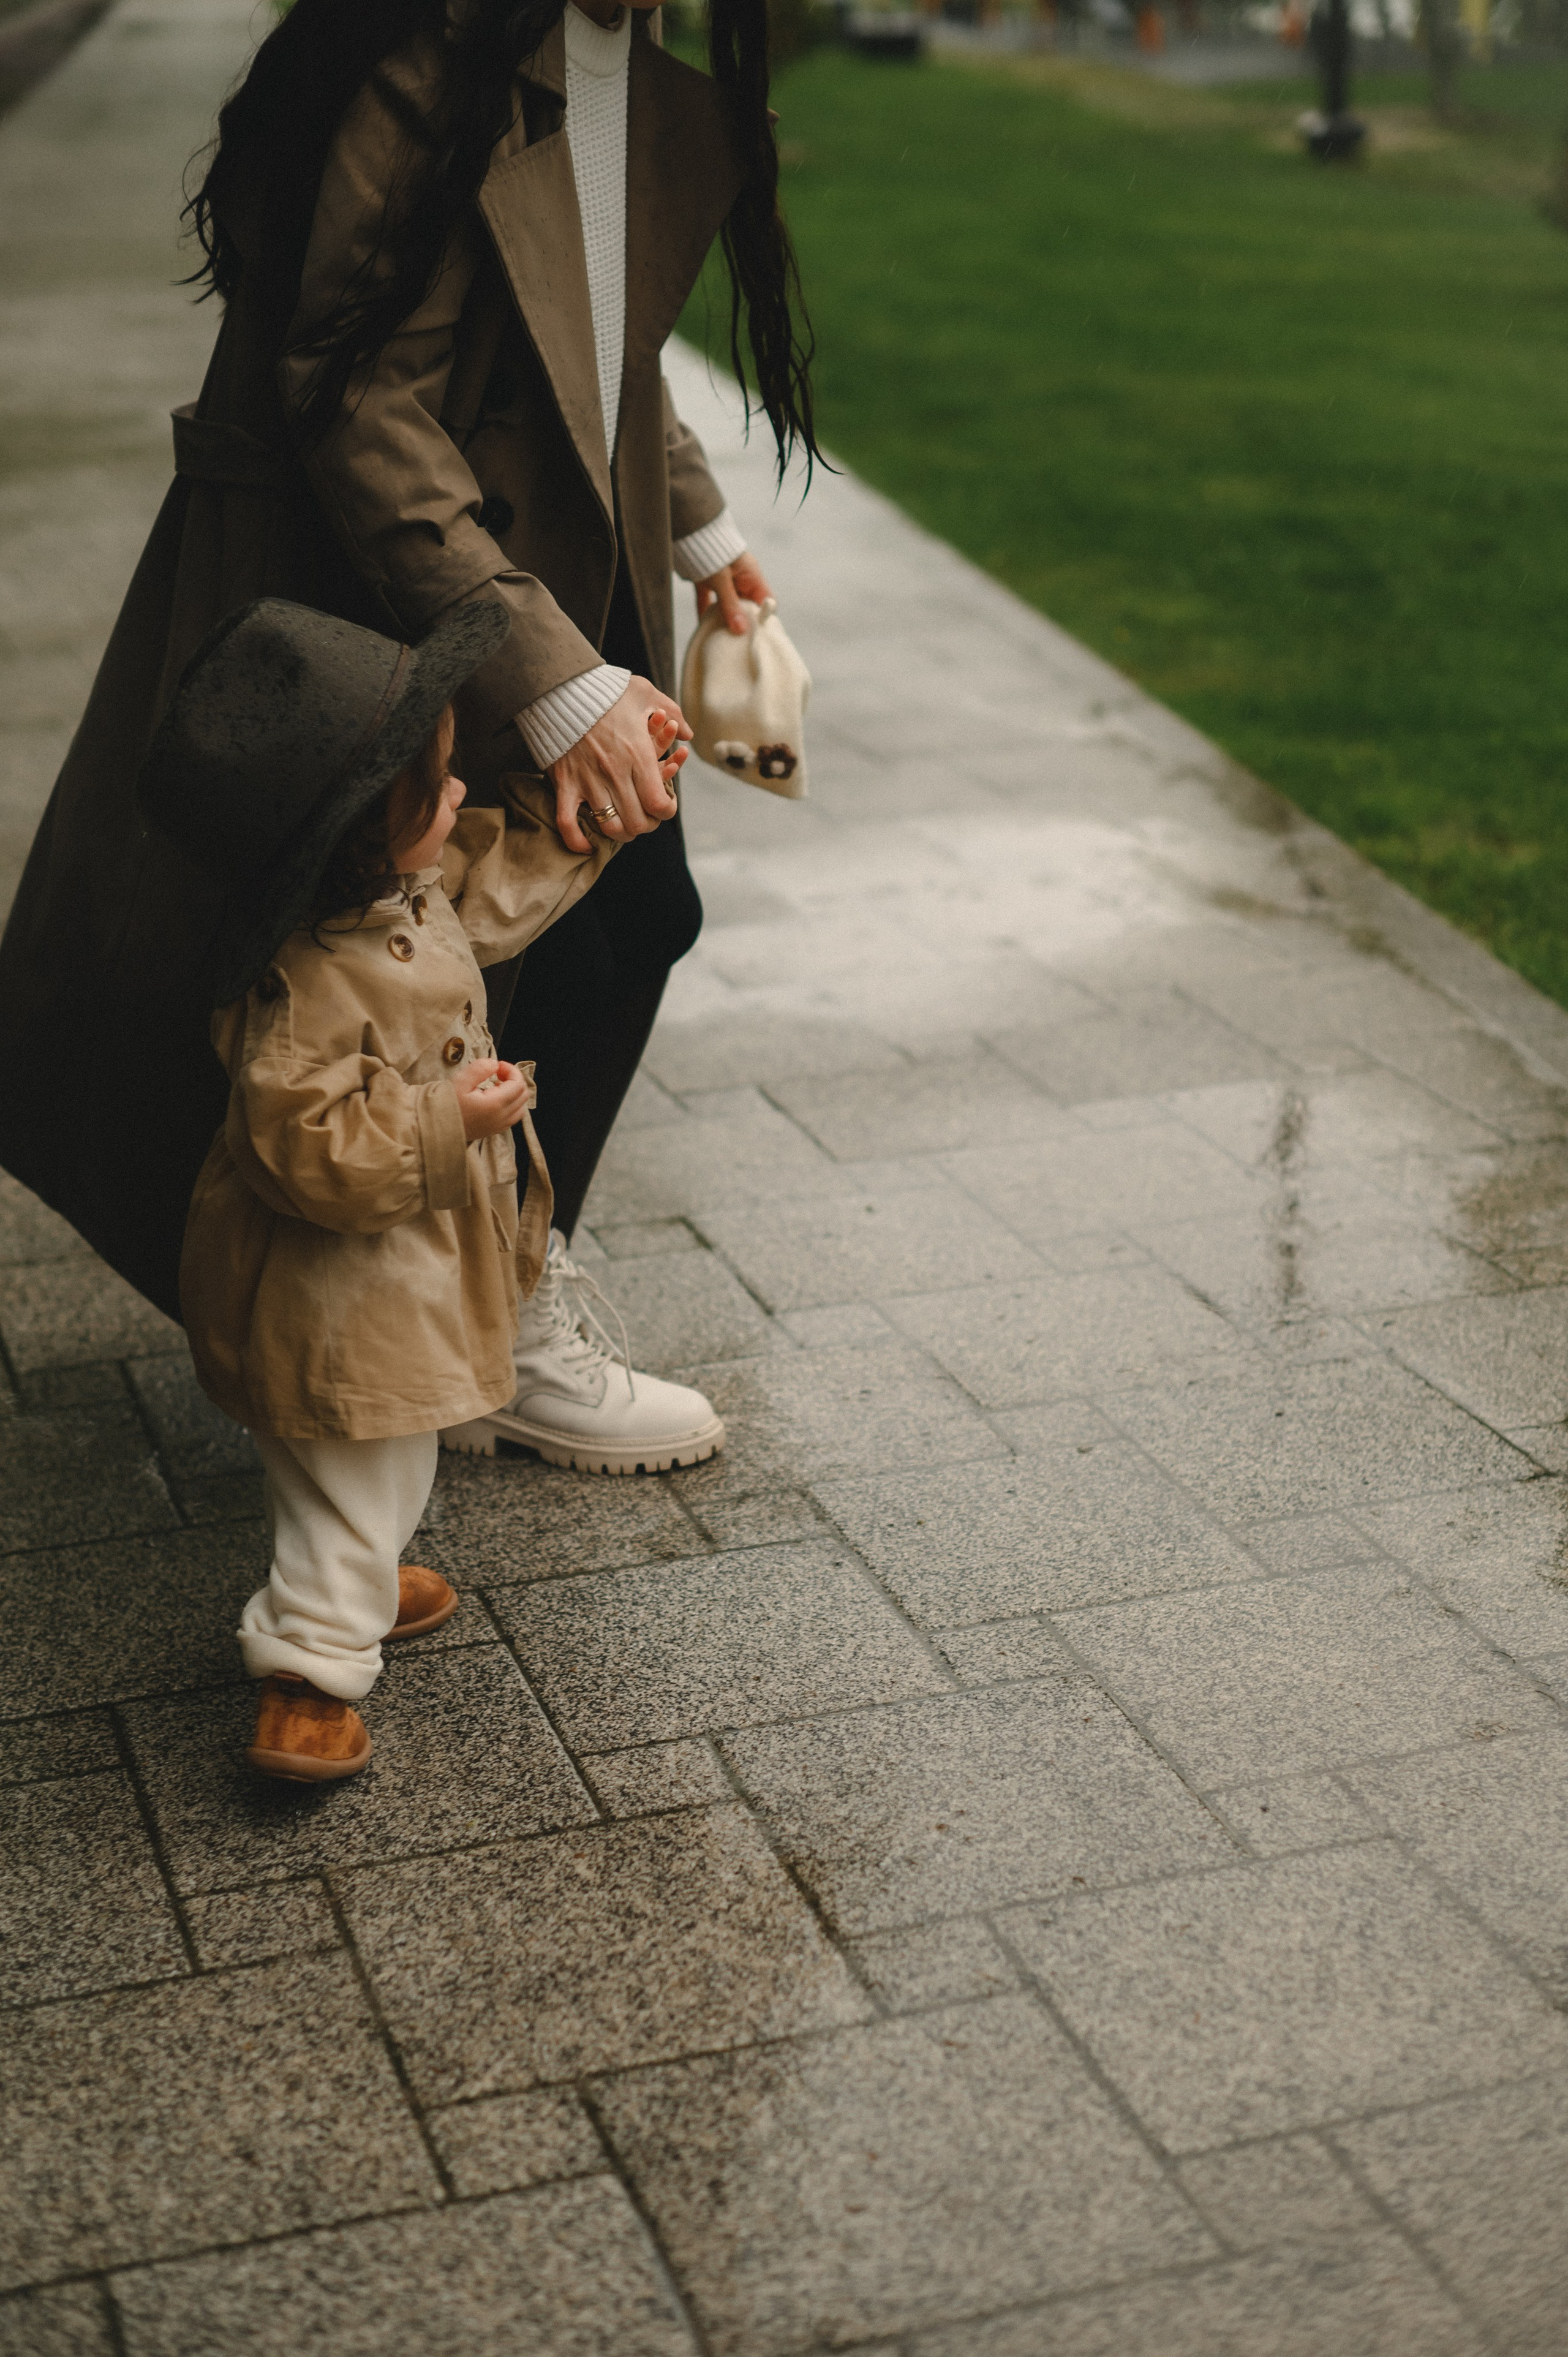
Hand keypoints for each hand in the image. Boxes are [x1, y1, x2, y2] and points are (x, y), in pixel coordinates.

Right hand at [454, 1058, 531, 1141]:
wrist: (435, 1126)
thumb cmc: (446, 1103)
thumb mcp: (460, 1080)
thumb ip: (480, 1068)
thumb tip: (494, 1064)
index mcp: (495, 1104)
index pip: (518, 1083)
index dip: (511, 1070)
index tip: (497, 1065)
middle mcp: (501, 1117)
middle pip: (523, 1095)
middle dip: (514, 1080)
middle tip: (497, 1073)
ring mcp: (499, 1126)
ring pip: (521, 1107)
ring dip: (514, 1093)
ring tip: (496, 1086)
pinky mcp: (494, 1130)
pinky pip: (513, 1117)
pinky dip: (511, 1105)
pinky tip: (495, 1099)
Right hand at [550, 676, 691, 855]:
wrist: (560, 688)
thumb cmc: (604, 690)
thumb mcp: (643, 692)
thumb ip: (671, 710)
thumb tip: (688, 733)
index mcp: (637, 754)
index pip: (659, 803)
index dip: (666, 812)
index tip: (665, 805)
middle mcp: (615, 772)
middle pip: (638, 821)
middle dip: (646, 825)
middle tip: (646, 818)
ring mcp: (588, 780)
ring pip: (610, 827)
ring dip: (621, 833)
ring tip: (624, 827)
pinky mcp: (564, 784)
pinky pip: (568, 823)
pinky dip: (577, 840)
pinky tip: (588, 844)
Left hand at [695, 550, 772, 634]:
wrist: (689, 529)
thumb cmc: (711, 550)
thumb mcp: (722, 580)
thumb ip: (730, 604)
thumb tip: (741, 630)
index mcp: (751, 575)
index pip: (766, 600)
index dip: (764, 617)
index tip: (759, 634)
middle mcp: (740, 578)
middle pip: (747, 606)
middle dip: (744, 622)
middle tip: (739, 641)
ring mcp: (724, 580)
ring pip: (728, 604)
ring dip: (724, 619)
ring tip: (723, 638)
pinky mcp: (707, 580)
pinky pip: (709, 600)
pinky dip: (706, 612)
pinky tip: (703, 626)